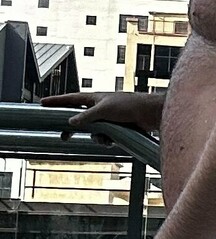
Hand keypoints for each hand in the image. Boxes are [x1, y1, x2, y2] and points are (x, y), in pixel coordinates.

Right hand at [50, 90, 164, 136]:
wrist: (150, 114)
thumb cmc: (129, 105)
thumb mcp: (104, 110)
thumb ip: (86, 116)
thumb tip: (71, 122)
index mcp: (95, 98)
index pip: (71, 99)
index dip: (57, 101)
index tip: (43, 102)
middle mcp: (100, 107)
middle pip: (79, 118)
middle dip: (73, 129)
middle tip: (62, 137)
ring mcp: (108, 118)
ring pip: (93, 131)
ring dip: (96, 137)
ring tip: (105, 137)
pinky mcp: (117, 128)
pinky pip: (105, 137)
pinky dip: (107, 140)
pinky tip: (113, 140)